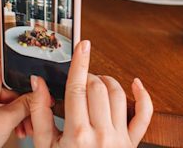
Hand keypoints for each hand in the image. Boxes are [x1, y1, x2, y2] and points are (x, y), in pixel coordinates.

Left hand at [0, 0, 30, 147]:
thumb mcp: (2, 121)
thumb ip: (27, 104)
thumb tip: (44, 92)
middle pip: (14, 69)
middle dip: (28, 85)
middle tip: (41, 92)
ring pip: (19, 86)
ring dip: (27, 103)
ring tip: (29, 120)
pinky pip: (18, 99)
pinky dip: (25, 111)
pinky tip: (25, 125)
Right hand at [28, 40, 153, 147]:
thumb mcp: (44, 146)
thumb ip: (40, 113)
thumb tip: (38, 84)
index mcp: (77, 133)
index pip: (78, 87)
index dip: (80, 62)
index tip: (83, 45)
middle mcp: (101, 133)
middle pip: (98, 87)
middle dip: (89, 76)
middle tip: (81, 80)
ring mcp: (120, 138)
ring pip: (118, 94)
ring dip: (107, 82)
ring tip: (97, 84)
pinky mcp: (132, 143)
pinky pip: (144, 115)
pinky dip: (143, 96)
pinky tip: (136, 84)